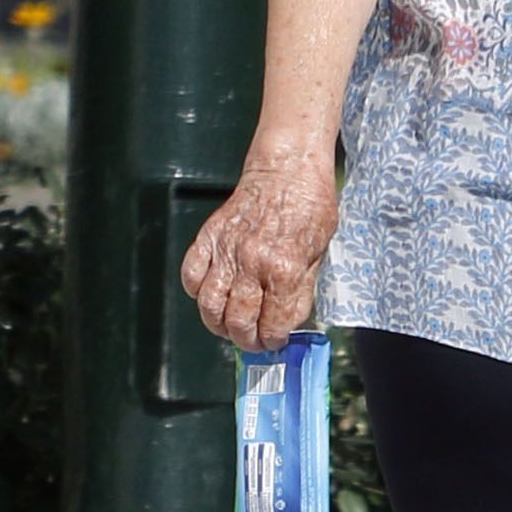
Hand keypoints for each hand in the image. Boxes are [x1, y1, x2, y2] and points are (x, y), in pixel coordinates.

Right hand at [184, 149, 336, 348]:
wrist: (286, 169)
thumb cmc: (310, 206)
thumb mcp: (319, 252)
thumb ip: (301, 290)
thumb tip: (287, 322)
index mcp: (285, 269)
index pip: (272, 324)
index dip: (273, 340)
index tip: (273, 341)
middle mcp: (252, 264)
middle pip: (237, 321)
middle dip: (246, 340)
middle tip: (252, 341)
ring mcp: (227, 251)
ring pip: (209, 305)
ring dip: (218, 324)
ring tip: (229, 326)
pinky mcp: (209, 237)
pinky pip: (191, 276)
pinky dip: (196, 292)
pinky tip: (210, 296)